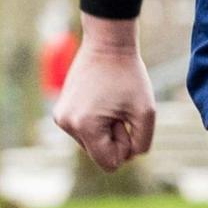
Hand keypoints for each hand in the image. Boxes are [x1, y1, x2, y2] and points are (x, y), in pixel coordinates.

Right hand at [50, 26, 157, 171]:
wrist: (107, 43)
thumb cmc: (129, 76)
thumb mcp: (147, 112)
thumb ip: (142, 143)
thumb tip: (127, 158)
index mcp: (85, 126)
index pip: (109, 163)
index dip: (126, 148)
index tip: (127, 121)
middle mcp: (66, 124)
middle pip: (99, 154)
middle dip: (114, 137)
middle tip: (119, 108)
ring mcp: (60, 117)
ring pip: (91, 143)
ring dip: (106, 129)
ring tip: (110, 102)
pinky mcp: (60, 110)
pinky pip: (84, 130)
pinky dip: (96, 121)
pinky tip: (101, 100)